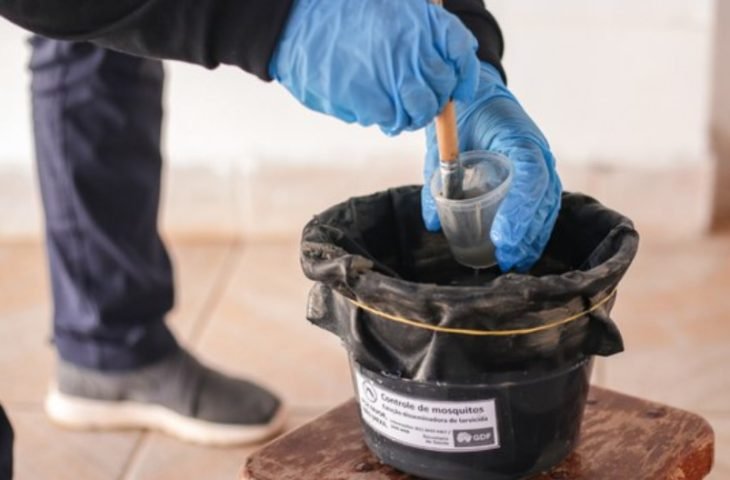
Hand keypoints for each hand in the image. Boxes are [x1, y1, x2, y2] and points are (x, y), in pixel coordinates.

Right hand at [269, 0, 479, 135]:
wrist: (297, 20)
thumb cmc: (339, 11)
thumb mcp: (389, 5)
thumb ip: (417, 28)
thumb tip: (439, 64)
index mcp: (422, 21)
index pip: (461, 52)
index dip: (464, 75)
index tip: (460, 89)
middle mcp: (415, 49)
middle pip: (441, 87)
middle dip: (433, 98)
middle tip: (417, 100)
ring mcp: (394, 77)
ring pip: (420, 110)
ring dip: (411, 114)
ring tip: (395, 108)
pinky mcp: (373, 101)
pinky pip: (392, 120)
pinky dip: (387, 120)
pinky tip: (375, 111)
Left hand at [421, 62, 561, 271]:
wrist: (479, 92)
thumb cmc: (463, 113)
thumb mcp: (444, 143)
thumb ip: (437, 179)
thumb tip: (432, 222)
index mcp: (518, 137)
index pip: (530, 175)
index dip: (519, 210)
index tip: (502, 237)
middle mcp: (538, 150)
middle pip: (543, 197)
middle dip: (526, 233)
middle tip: (506, 258)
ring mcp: (542, 162)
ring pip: (547, 204)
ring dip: (533, 236)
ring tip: (515, 261)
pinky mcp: (538, 173)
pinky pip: (544, 203)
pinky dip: (535, 228)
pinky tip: (523, 249)